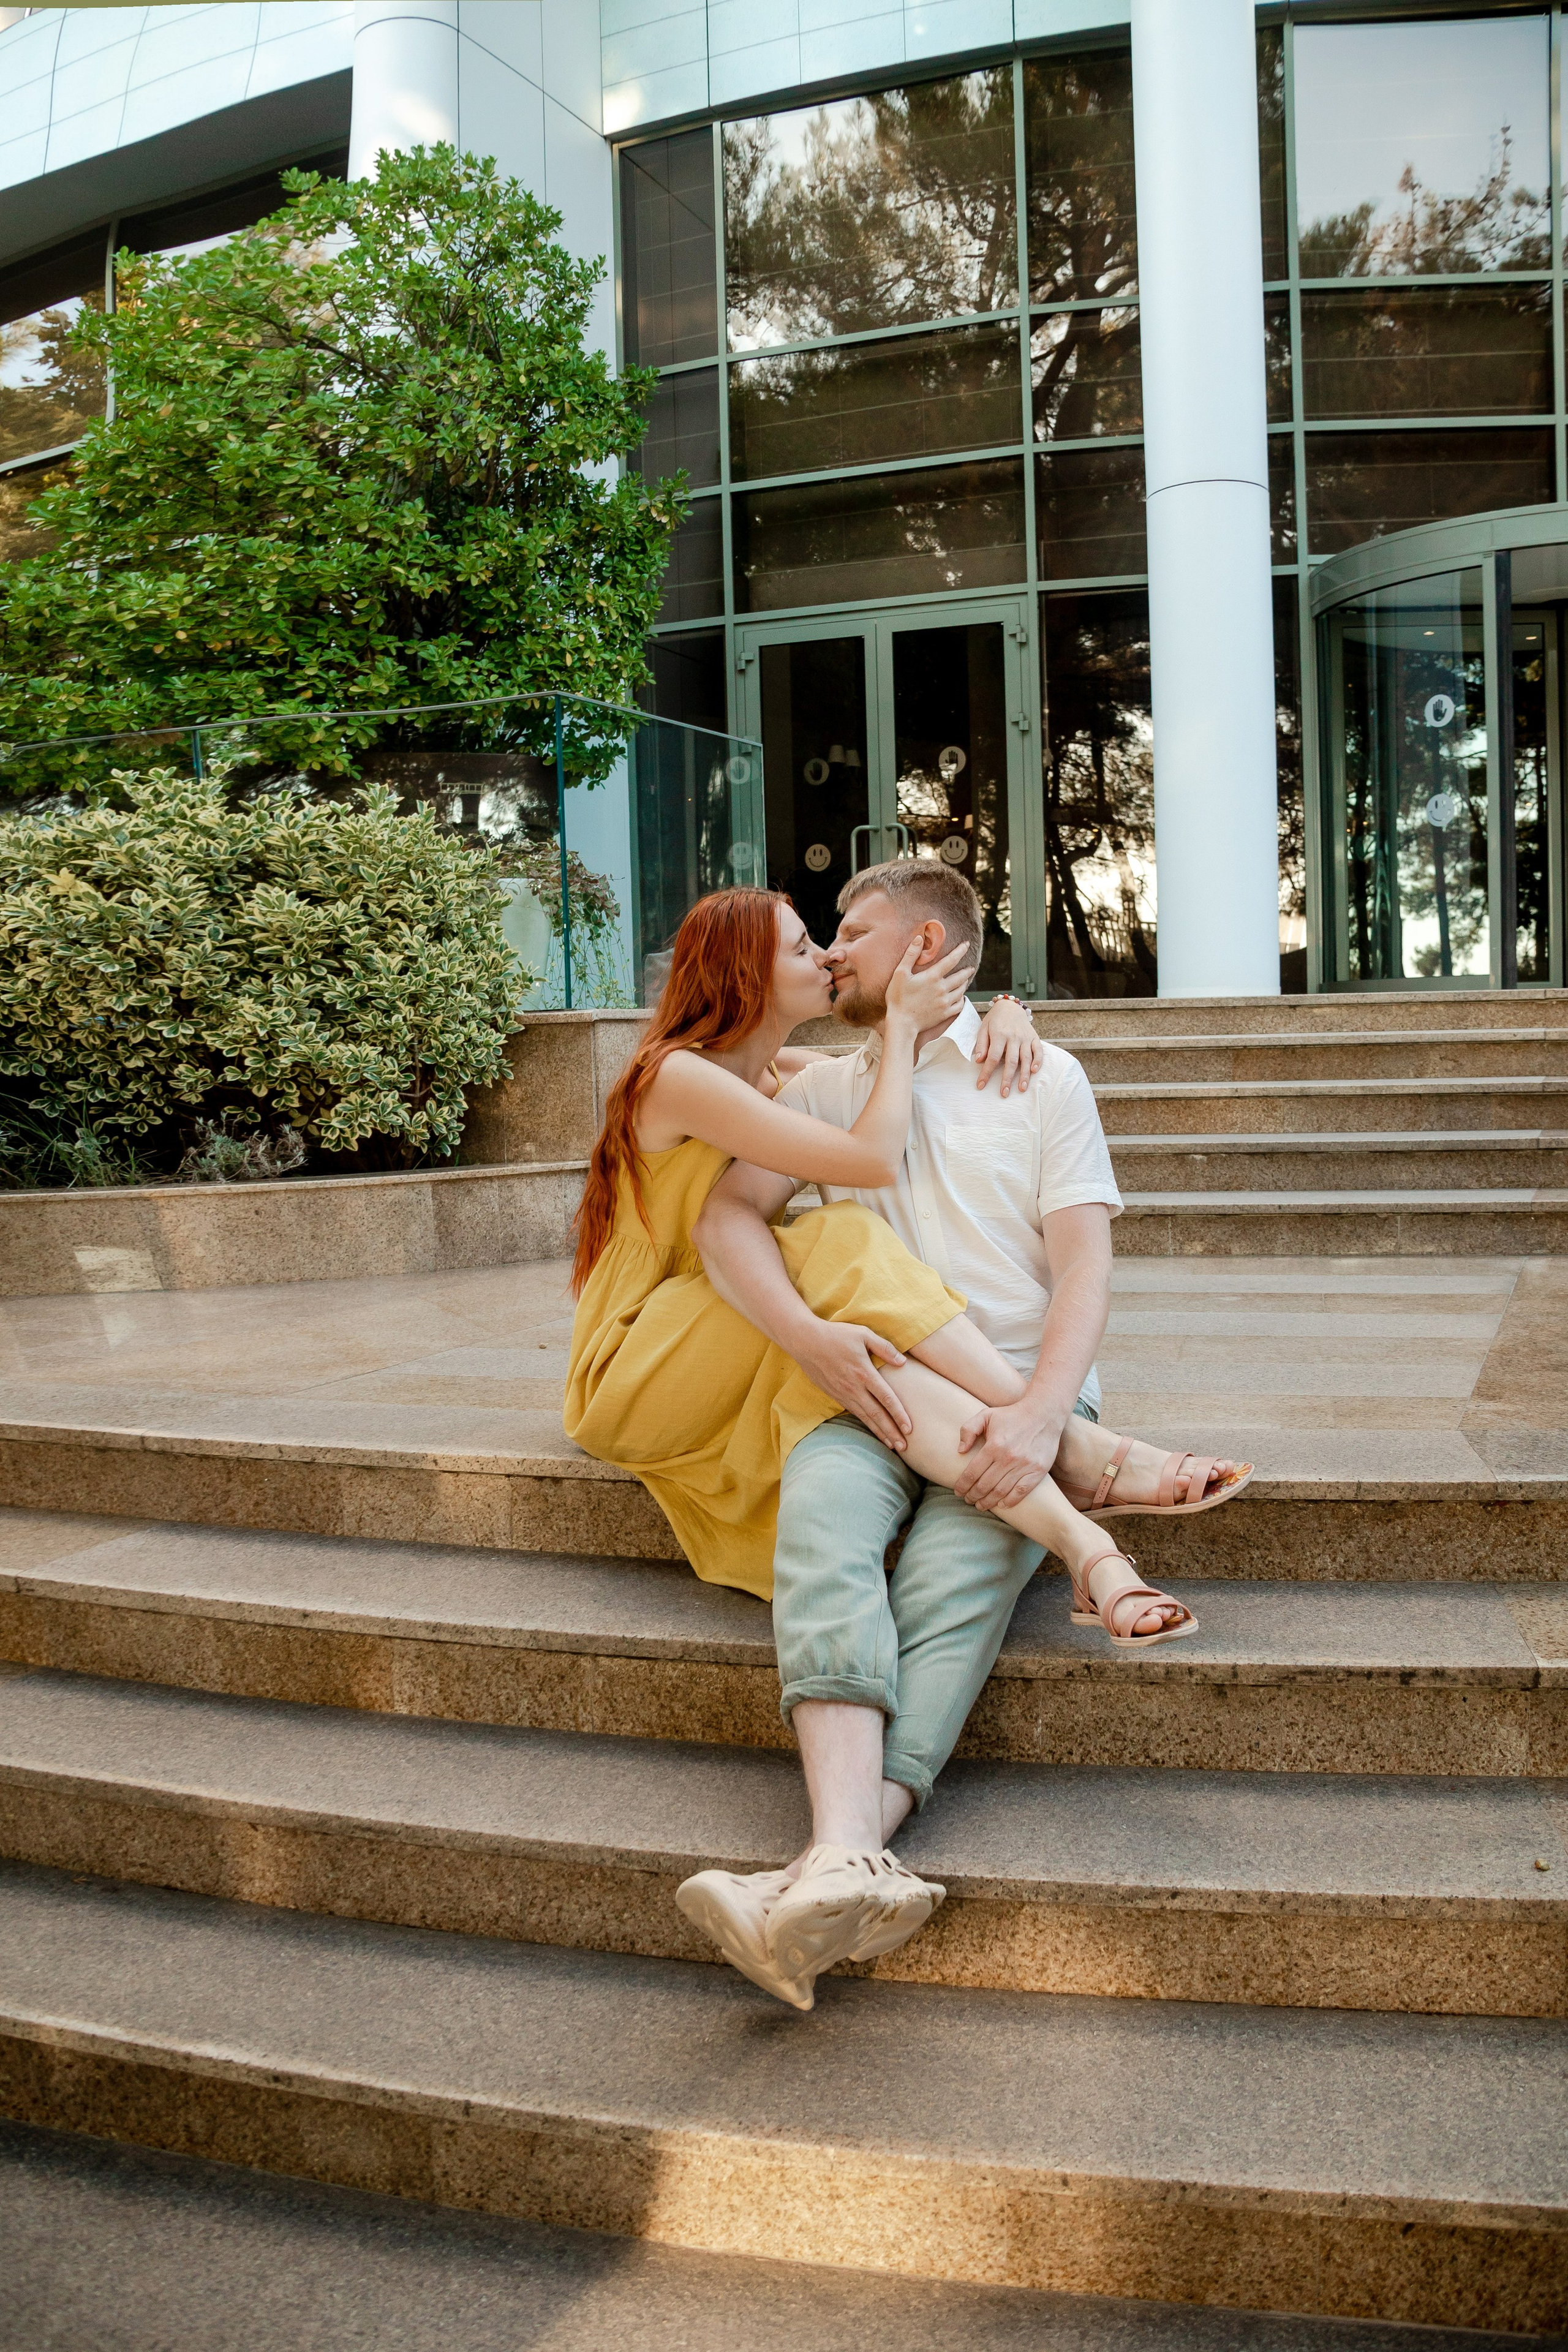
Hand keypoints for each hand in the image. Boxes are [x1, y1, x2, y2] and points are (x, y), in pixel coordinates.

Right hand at [795, 1321, 912, 1451]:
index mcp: (864, 1373)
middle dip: (891, 1432)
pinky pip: (854, 1413)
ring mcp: (843, 1393)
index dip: (899, 1415)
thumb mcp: (863, 1334)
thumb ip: (884, 1348)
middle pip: (876, 1415)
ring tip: (891, 1445)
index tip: (909, 1428)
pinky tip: (873, 1430)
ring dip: (879, 1432)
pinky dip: (865, 1424)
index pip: (886, 1398)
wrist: (805, 1341)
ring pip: (865, 1418)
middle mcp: (854, 1388)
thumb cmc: (836, 1335)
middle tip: (904, 1446)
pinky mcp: (835, 1395)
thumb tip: (903, 1362)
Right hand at [884, 938, 974, 1036]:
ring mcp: (945, 1002)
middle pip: (961, 976)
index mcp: (933, 977)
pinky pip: (959, 1005)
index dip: (960, 951)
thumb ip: (911, 955)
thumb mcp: (900, 973)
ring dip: (965, 983)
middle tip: (970, 967)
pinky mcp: (945, 1014)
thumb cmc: (898, 998)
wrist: (901, 1023)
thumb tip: (919, 938)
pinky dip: (962, 999)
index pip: (951, 960)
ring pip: (961, 990)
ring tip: (966, 980)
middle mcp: (942, 989)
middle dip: (967, 970)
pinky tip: (961, 996)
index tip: (966, 944)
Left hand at [953, 1398, 1064, 1512]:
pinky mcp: (1037, 1471)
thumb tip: (960, 1450)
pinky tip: (1002, 1504)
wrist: (1044, 1414)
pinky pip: (1021, 1491)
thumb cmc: (1012, 1415)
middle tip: (968, 1500)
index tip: (958, 1491)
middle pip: (985, 1485)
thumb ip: (968, 1429)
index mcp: (994, 1445)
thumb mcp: (986, 1414)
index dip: (963, 1485)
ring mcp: (1024, 1466)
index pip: (972, 1472)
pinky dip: (1010, 1501)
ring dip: (988, 1502)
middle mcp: (1008, 1458)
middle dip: (973, 1495)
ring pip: (1001, 1491)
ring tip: (981, 1505)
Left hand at [972, 999, 1043, 1096]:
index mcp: (999, 1034)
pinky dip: (1038, 1061)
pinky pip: (1038, 1051)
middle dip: (1007, 1079)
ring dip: (1024, 1075)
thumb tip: (979, 1061)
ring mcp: (1025, 1037)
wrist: (1010, 1006)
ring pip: (1026, 1059)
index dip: (986, 1072)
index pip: (992, 1057)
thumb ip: (981, 1044)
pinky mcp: (1034, 1037)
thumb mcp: (983, 1028)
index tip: (981, 1085)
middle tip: (1004, 1093)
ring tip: (1021, 1089)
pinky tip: (1034, 1071)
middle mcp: (1014, 1037)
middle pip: (1011, 1061)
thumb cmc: (994, 1020)